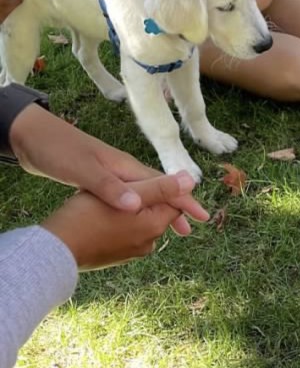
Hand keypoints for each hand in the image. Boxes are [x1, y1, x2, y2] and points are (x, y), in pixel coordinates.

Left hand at [9, 104, 208, 232]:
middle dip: (176, 209)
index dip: (182, 201)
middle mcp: (124, 172)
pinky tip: (135, 220)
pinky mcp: (99, 183)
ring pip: (144, 197)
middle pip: (158, 191)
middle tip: (189, 230)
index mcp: (126, 168)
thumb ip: (110, 187)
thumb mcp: (83, 170)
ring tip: (169, 229)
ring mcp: (112, 176)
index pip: (163, 186)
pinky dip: (139, 211)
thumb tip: (138, 206)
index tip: (200, 217)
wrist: (30, 137)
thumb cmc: (57, 150)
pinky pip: (128, 200)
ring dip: (158, 211)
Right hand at [42, 173, 193, 269]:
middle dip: (145, 198)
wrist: (55, 250)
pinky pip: (123, 233)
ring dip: (130, 210)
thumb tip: (192, 181)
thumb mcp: (129, 194)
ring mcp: (131, 253)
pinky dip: (117, 223)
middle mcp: (148, 243)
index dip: (161, 186)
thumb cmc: (88, 216)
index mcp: (155, 226)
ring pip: (138, 222)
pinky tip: (99, 216)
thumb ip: (161, 187)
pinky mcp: (114, 257)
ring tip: (107, 201)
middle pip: (156, 211)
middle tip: (121, 187)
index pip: (173, 201)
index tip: (143, 178)